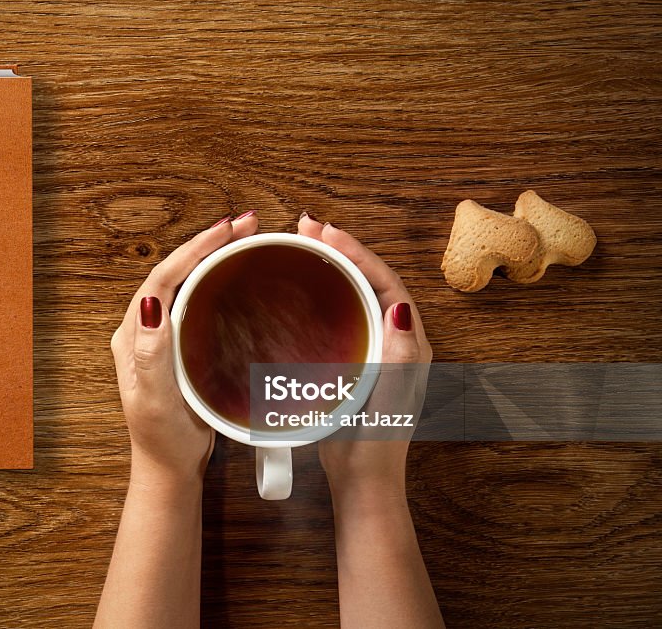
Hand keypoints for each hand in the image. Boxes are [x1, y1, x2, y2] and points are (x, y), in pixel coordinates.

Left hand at [110, 212, 259, 489]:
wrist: (170, 467)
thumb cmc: (162, 439)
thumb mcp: (155, 401)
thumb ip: (151, 356)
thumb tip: (151, 307)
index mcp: (133, 336)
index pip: (161, 278)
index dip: (192, 250)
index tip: (225, 231)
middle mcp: (144, 329)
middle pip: (174, 272)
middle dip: (207, 243)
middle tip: (245, 225)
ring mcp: (162, 335)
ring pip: (186, 282)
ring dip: (212, 256)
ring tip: (244, 238)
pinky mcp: (180, 344)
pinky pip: (197, 300)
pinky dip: (217, 279)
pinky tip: (238, 273)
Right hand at [297, 216, 432, 495]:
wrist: (362, 480)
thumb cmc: (376, 442)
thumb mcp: (389, 397)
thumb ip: (398, 354)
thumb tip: (398, 306)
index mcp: (408, 343)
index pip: (386, 281)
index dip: (358, 252)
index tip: (326, 233)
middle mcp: (395, 340)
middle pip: (370, 280)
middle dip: (342, 250)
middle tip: (307, 228)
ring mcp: (374, 349)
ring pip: (355, 294)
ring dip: (332, 267)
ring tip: (303, 246)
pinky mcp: (354, 361)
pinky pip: (342, 315)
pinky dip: (324, 294)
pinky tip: (301, 291)